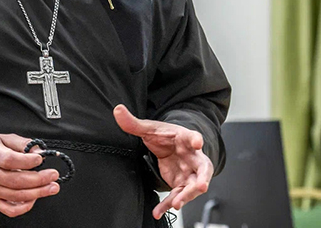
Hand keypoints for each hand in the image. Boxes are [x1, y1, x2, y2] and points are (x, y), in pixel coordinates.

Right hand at [0, 134, 60, 216]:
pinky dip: (25, 207)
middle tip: (53, 175)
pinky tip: (35, 198)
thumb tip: (40, 151)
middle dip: (38, 179)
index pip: (9, 160)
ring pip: (15, 196)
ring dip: (38, 193)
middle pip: (15, 180)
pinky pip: (9, 210)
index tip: (41, 159)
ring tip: (52, 187)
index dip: (27, 161)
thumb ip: (22, 143)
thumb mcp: (3, 139)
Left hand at [113, 104, 212, 218]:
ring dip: (186, 196)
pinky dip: (168, 205)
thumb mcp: (150, 129)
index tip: (198, 141)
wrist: (171, 146)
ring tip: (176, 204)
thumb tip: (117, 110)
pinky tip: (159, 211)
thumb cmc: (166, 136)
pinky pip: (178, 196)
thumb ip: (134, 123)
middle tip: (201, 185)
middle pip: (202, 168)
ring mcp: (189, 172)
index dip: (196, 139)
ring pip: (192, 186)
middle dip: (203, 177)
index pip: (193, 137)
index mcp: (185, 138)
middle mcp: (192, 157)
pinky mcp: (182, 183)